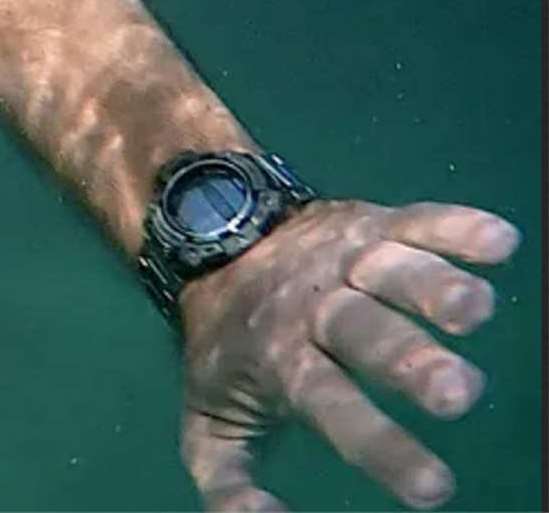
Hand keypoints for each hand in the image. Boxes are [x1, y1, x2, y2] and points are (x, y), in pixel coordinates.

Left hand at [176, 198, 520, 509]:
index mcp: (281, 360)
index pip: (333, 406)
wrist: (207, 240)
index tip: (436, 490)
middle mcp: (316, 308)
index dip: (382, 447)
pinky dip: (455, 226)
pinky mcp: (368, 224)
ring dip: (435, 287)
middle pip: (367, 333)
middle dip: (413, 363)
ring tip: (476, 309)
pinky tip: (499, 240)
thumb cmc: (229, 349)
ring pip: (392, 272)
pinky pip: (413, 221)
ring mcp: (344, 262)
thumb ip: (229, 485)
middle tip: (458, 393)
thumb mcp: (210, 423)